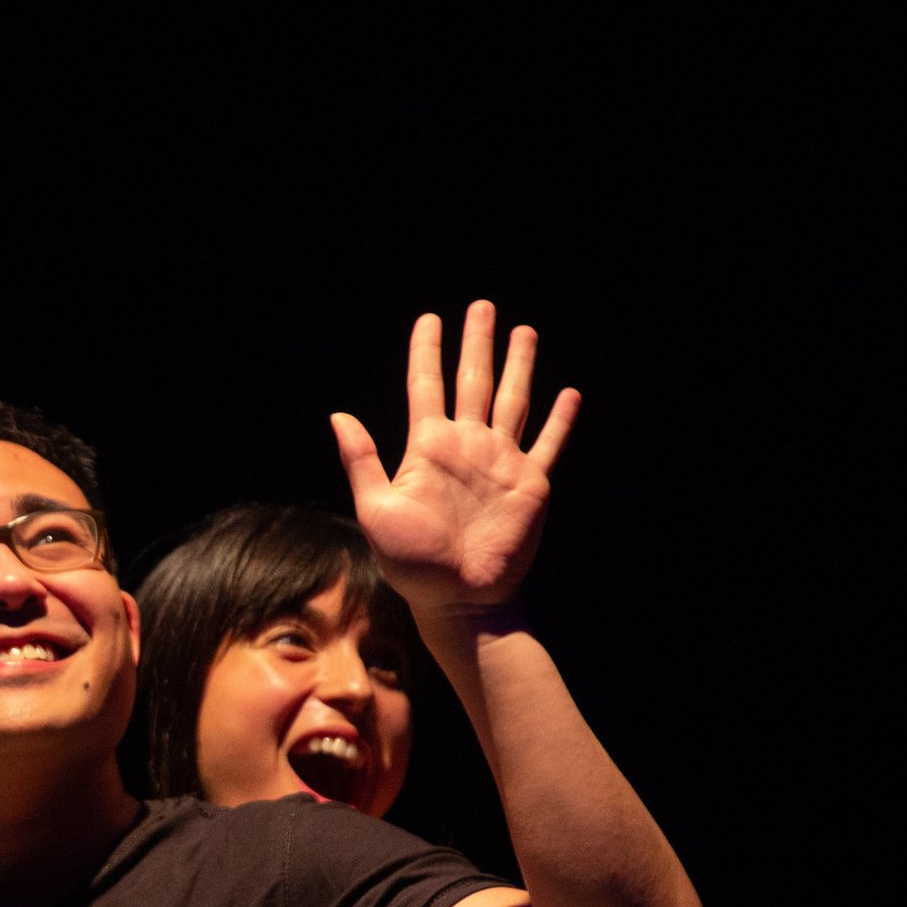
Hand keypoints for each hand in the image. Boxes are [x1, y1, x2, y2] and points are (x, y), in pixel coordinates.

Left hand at [331, 300, 578, 619]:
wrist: (457, 600)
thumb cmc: (411, 563)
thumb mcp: (376, 510)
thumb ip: (362, 461)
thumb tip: (338, 415)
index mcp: (428, 448)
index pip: (426, 386)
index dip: (427, 351)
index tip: (429, 318)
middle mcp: (466, 447)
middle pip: (473, 380)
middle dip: (477, 343)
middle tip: (481, 306)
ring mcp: (500, 462)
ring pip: (512, 400)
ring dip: (519, 366)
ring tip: (523, 331)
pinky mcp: (529, 484)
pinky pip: (548, 444)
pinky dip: (560, 420)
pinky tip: (568, 393)